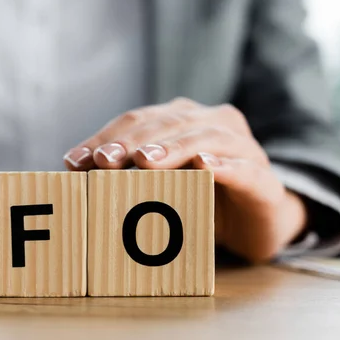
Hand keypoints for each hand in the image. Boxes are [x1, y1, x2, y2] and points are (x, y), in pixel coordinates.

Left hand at [63, 97, 306, 262]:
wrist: (257, 220)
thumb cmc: (201, 196)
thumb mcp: (160, 181)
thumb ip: (127, 170)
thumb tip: (77, 166)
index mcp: (183, 119)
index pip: (138, 121)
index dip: (106, 137)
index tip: (76, 161)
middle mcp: (213, 123)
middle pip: (168, 124)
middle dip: (132, 142)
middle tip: (104, 160)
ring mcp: (242, 148)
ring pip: (205, 138)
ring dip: (172, 148)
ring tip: (145, 161)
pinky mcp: (263, 179)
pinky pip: (243, 168)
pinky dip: (223, 165)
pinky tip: (203, 167)